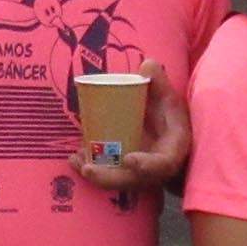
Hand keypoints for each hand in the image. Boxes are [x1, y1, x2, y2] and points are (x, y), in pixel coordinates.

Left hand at [69, 60, 189, 192]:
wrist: (169, 132)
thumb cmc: (170, 115)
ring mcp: (139, 173)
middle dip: (109, 178)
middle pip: (134, 181)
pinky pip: (108, 174)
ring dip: (95, 174)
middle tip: (88, 169)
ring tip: (75, 160)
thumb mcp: (169, 98)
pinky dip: (90, 167)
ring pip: (117, 181)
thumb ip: (159, 83)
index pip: (164, 165)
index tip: (129, 159)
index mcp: (172, 151)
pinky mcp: (125, 172)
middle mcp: (155, 169)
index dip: (148, 166)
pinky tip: (74, 158)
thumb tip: (147, 64)